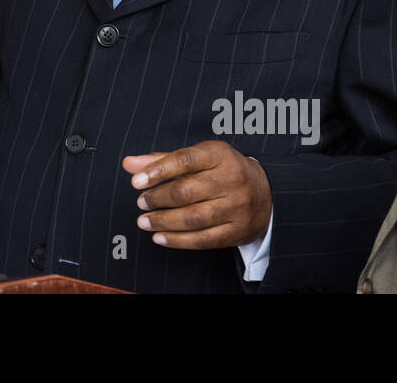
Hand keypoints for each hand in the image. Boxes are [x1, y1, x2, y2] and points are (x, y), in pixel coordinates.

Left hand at [122, 141, 270, 249]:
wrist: (266, 192)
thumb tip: (129, 164)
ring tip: (144, 221)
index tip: (136, 182)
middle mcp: (231, 179)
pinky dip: (178, 241)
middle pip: (187, 191)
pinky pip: (204, 239)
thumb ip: (162, 160)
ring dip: (164, 221)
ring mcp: (237, 206)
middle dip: (158, 198)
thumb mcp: (198, 158)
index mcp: (219, 154)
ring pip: (194, 218)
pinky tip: (159, 237)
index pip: (185, 160)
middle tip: (141, 203)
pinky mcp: (238, 231)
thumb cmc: (221, 171)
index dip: (158, 171)